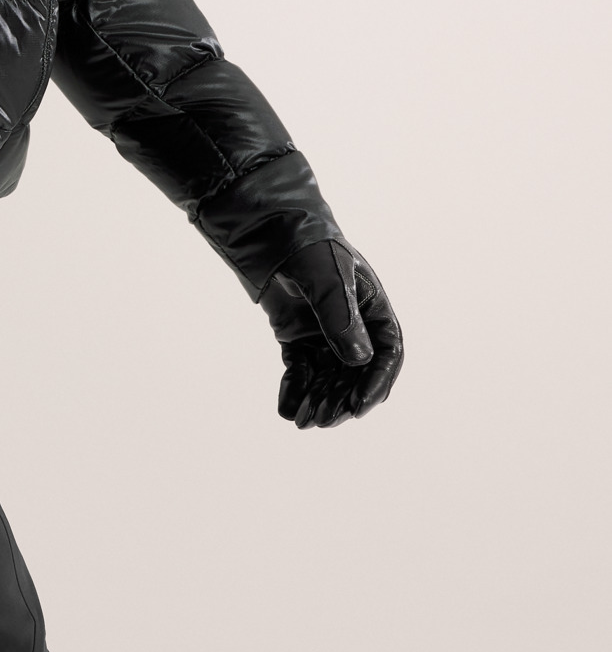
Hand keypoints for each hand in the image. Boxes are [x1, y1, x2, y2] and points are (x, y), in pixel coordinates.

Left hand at [258, 240, 402, 428]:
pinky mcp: (296, 335)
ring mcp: (323, 331)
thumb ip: (340, 318)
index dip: (376, 383)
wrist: (264, 229)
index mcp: (371, 307)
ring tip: (305, 422)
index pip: (387, 353)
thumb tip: (359, 361)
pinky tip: (287, 409)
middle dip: (341, 399)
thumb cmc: (305, 245)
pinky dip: (296, 389)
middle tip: (324, 420)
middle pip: (355, 372)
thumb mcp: (326, 277)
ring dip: (319, 400)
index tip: (359, 407)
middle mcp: (352, 323)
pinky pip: (301, 369)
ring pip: (328, 376)